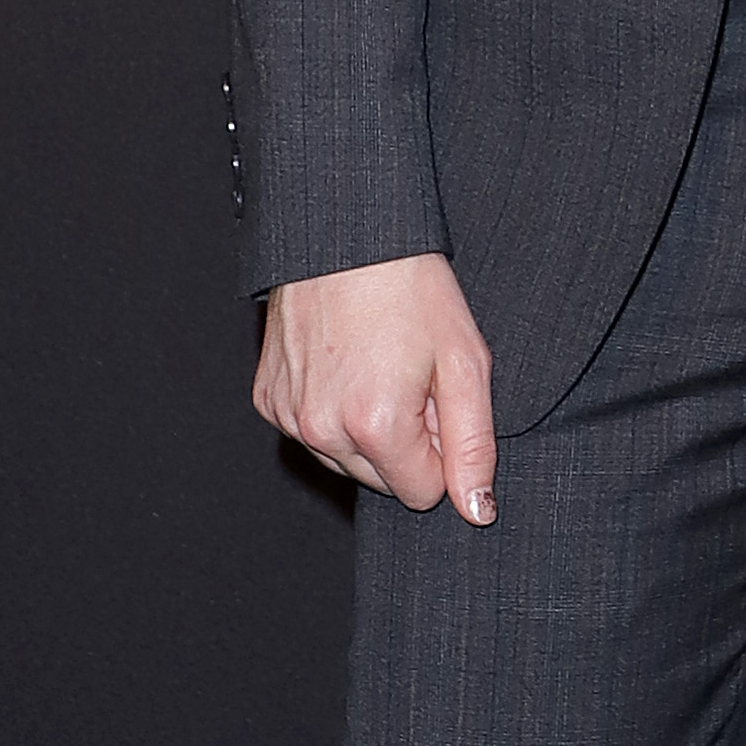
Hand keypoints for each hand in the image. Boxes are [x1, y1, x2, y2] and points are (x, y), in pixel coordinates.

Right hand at [256, 252, 498, 521]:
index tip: (439, 398)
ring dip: (369, 429)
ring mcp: (288, 415)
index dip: (442, 448)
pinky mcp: (268, 398)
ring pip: (347, 461)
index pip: (423, 494)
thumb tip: (477, 512)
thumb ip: (474, 447)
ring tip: (379, 365)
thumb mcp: (466, 364)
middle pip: (383, 482)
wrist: (347, 233)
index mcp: (375, 426)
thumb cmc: (412, 289)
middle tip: (411, 376)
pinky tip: (347, 364)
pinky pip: (312, 432)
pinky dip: (333, 410)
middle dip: (406, 441)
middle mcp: (321, 429)